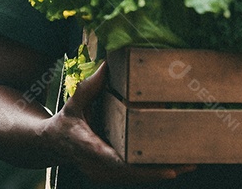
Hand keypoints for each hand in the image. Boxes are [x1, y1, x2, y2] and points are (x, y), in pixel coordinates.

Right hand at [46, 60, 195, 183]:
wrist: (52, 144)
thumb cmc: (66, 120)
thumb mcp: (75, 102)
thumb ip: (91, 85)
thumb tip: (108, 64)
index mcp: (88, 147)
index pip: (114, 160)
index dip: (139, 166)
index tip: (160, 167)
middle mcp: (97, 166)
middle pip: (132, 174)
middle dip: (160, 170)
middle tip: (188, 165)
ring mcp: (103, 174)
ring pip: (135, 178)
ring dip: (161, 172)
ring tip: (190, 165)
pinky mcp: (110, 175)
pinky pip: (133, 175)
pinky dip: (153, 171)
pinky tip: (176, 166)